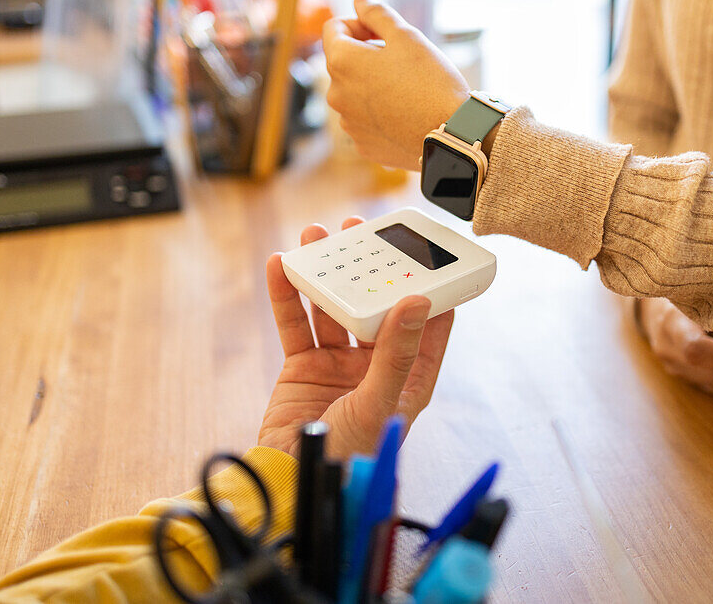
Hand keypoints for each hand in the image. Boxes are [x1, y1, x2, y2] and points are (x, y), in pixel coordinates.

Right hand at [258, 218, 454, 458]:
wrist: (292, 483)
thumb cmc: (349, 457)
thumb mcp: (379, 403)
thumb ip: (397, 354)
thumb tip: (420, 303)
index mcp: (409, 377)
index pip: (429, 325)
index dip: (430, 288)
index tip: (429, 252)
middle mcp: (376, 366)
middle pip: (376, 306)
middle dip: (369, 268)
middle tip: (361, 230)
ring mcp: (339, 364)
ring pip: (333, 306)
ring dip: (326, 272)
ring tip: (317, 236)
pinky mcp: (303, 366)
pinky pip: (296, 322)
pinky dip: (288, 294)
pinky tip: (282, 266)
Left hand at [322, 0, 468, 170]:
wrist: (451, 134)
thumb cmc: (431, 80)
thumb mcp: (406, 36)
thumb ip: (376, 13)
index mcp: (341, 61)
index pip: (333, 28)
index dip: (359, 24)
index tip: (384, 34)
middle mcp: (335, 94)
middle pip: (344, 62)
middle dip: (367, 56)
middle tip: (404, 63)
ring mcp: (348, 123)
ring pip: (355, 92)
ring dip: (373, 85)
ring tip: (408, 90)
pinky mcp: (363, 145)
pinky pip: (366, 120)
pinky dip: (381, 113)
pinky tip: (407, 113)